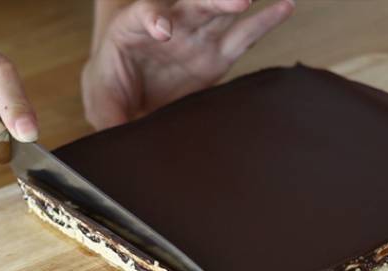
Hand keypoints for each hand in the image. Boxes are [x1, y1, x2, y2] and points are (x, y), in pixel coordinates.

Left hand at [82, 0, 294, 129]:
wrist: (129, 90)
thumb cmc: (112, 90)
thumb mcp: (102, 103)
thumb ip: (108, 116)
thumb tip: (115, 140)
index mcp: (133, 31)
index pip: (145, 15)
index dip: (155, 17)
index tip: (164, 30)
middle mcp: (171, 25)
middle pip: (192, 4)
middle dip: (213, 0)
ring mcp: (197, 37)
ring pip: (221, 13)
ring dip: (239, 3)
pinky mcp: (218, 55)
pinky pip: (243, 35)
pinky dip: (264, 21)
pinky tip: (285, 7)